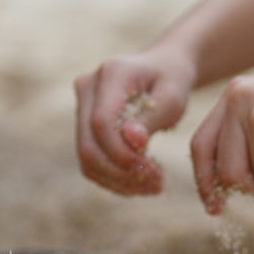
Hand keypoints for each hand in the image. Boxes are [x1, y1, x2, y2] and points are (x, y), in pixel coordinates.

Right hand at [74, 48, 193, 194]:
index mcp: (111, 73)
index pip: (101, 122)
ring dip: (119, 181)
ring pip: (86, 159)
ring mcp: (80, 105)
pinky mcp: (82, 125)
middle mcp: (87, 87)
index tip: (153, 168)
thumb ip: (151, 118)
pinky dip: (115, 179)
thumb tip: (131, 141)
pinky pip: (90, 162)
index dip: (122, 152)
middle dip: (121, 172)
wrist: (164, 68)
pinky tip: (140, 182)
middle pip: (89, 145)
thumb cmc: (172, 81)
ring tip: (153, 185)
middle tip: (156, 183)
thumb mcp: (173, 97)